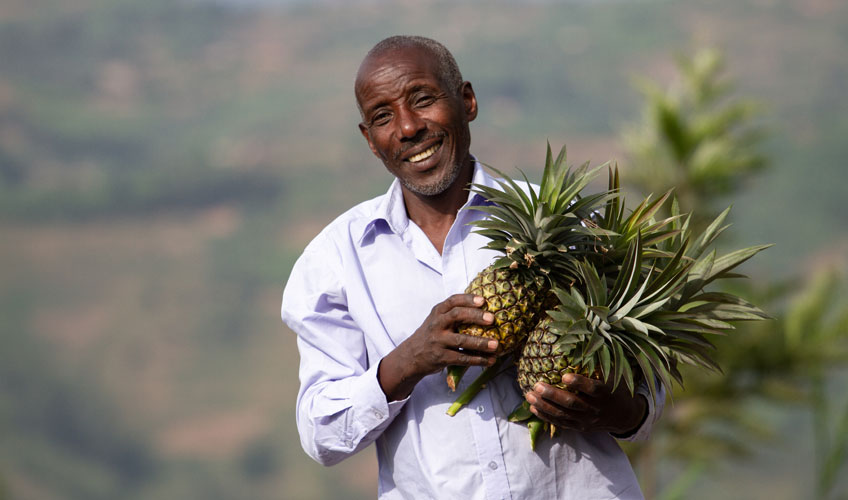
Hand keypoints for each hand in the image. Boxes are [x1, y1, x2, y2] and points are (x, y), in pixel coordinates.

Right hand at [378, 294, 498, 400]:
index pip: (453, 301)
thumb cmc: (431, 334)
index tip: (483, 300)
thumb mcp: (437, 319)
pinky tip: (490, 360)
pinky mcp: (441, 358)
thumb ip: (453, 313)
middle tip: (492, 319)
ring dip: (480, 343)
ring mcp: (438, 341)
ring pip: (461, 340)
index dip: (468, 299)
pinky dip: (478, 360)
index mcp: (438, 312)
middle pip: (457, 316)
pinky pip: (462, 358)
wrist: (412, 356)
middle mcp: (437, 324)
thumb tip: (485, 307)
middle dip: (476, 316)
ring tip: (496, 345)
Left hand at [524, 373, 646, 434]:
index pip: (592, 389)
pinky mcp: (580, 427)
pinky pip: (561, 423)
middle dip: (553, 395)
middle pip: (572, 404)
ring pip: (563, 415)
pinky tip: (533, 408)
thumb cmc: (615, 387)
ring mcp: (587, 420)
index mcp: (605, 393)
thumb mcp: (613, 374)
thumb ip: (599, 361)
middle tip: (537, 385)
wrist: (625, 415)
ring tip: (529, 396)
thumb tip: (581, 340)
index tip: (565, 376)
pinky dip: (546, 416)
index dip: (579, 383)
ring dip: (544, 406)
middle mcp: (596, 409)